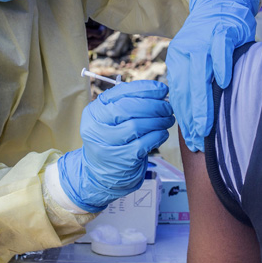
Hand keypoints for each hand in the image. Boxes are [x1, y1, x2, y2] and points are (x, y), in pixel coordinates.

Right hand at [58, 80, 173, 211]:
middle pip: (129, 109)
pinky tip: (162, 133)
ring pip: (137, 126)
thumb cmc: (112, 140)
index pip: (120, 93)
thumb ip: (129, 103)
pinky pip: (144, 144)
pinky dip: (157, 136)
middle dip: (154, 105)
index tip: (162, 90)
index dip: (145, 89)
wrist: (101, 173)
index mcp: (94, 112)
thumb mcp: (111, 120)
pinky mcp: (121, 160)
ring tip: (167, 119)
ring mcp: (107, 145)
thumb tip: (159, 92)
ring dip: (158, 121)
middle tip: (167, 107)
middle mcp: (96, 127)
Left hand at [166, 0, 259, 152]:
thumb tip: (197, 118)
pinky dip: (221, 68)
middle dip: (191, 117)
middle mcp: (186, 51)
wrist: (220, 1)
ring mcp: (203, 41)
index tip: (192, 140)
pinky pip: (220, 53)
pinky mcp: (221, 32)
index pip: (178, 94)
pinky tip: (225, 84)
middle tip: (197, 139)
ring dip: (203, 101)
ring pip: (200, 75)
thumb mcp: (197, 59)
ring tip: (206, 124)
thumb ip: (196, 83)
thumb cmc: (212, 38)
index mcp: (177, 60)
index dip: (184, 118)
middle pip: (186, 88)